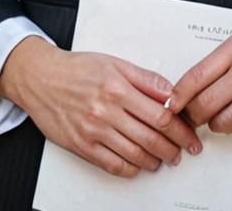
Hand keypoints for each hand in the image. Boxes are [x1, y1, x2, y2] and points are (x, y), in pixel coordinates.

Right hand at [0, 37, 201, 177]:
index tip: (190, 134)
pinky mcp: (82, 146)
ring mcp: (94, 131)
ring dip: (155, 160)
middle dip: (174, 148)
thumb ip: (145, 79)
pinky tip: (139, 165)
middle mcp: (106, 111)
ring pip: (135, 154)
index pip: (160, 115)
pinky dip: (131, 169)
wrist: (41, 78)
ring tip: (164, 159)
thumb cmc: (77, 69)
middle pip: (151, 138)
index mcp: (118, 87)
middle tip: (183, 150)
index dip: (181, 129)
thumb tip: (171, 92)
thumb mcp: (115, 63)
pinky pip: (113, 165)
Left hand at [167, 10, 231, 147]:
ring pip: (230, 126)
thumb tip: (190, 88)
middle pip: (209, 107)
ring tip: (223, 116)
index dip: (179, 96)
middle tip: (196, 115)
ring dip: (221, 126)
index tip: (172, 104)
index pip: (197, 78)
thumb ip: (218, 61)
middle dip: (196, 116)